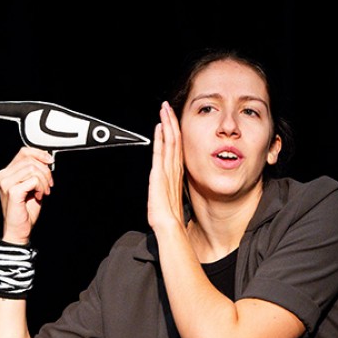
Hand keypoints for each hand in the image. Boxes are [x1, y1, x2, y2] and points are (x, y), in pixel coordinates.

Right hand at [0, 147, 54, 243]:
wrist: (18, 230)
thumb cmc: (25, 210)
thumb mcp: (32, 186)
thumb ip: (35, 172)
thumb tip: (46, 158)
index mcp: (7, 173)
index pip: (24, 152)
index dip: (39, 154)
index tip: (50, 161)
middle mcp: (3, 176)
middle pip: (30, 160)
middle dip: (45, 171)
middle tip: (49, 185)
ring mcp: (6, 183)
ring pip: (33, 169)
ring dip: (44, 181)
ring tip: (43, 192)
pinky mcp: (12, 191)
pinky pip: (33, 180)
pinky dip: (40, 187)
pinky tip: (39, 196)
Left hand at [147, 101, 185, 232]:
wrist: (170, 230)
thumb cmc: (171, 221)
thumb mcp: (172, 205)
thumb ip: (173, 196)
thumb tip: (175, 198)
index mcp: (177, 177)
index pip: (177, 151)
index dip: (176, 135)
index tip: (173, 122)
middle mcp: (174, 172)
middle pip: (175, 142)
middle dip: (172, 123)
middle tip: (169, 108)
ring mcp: (168, 172)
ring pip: (170, 143)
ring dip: (167, 125)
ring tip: (165, 111)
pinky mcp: (160, 175)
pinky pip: (162, 152)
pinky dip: (162, 138)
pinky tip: (160, 127)